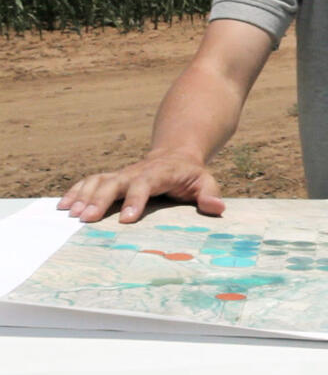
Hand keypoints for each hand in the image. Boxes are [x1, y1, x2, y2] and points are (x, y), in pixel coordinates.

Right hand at [56, 153, 223, 222]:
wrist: (176, 155)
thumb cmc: (191, 175)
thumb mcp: (206, 181)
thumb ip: (210, 194)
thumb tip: (217, 208)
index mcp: (160, 173)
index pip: (146, 184)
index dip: (135, 199)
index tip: (126, 218)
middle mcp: (136, 172)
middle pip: (115, 182)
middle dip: (99, 200)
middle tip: (85, 219)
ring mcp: (122, 174)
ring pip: (98, 181)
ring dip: (83, 196)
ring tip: (69, 214)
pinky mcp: (112, 177)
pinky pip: (90, 182)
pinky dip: (76, 191)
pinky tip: (63, 206)